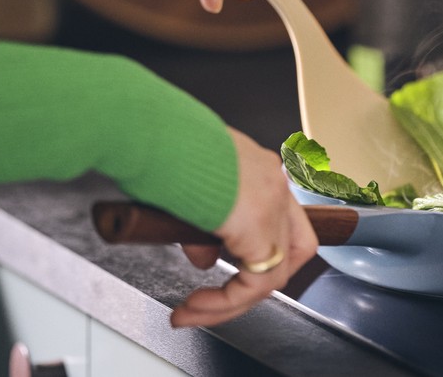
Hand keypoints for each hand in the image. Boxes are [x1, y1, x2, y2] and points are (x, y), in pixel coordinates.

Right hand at [171, 128, 317, 327]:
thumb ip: (207, 223)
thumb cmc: (159, 146)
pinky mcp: (257, 224)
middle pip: (292, 250)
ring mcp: (271, 203)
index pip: (279, 223)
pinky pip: (254, 283)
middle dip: (252, 285)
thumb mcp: (190, 188)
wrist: (150, 132)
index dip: (254, 255)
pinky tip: (195, 305)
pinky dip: (225, 302)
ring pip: (274, 273)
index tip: (217, 271)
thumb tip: (206, 258)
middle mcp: (274, 184)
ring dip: (231, 301)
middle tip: (216, 302)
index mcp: (260, 170)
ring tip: (193, 310)